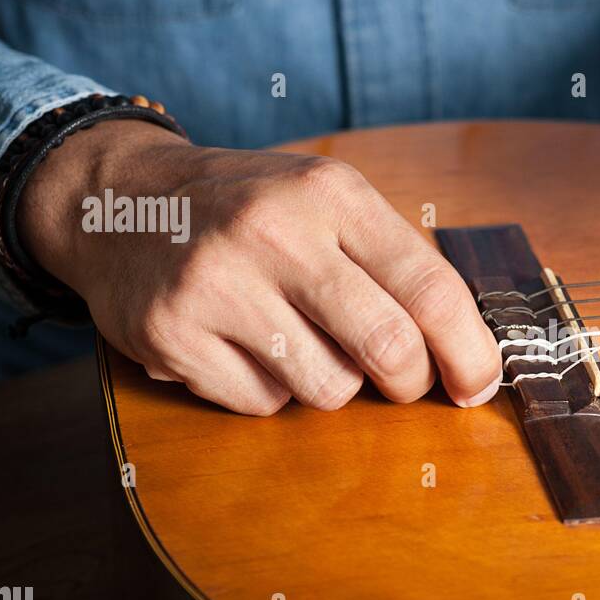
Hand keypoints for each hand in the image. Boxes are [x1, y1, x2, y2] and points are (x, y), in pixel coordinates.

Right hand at [18, 120, 501, 414]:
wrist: (119, 201)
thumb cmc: (249, 210)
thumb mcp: (325, 201)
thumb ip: (395, 261)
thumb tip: (467, 351)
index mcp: (329, 194)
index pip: (430, 287)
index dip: (468, 350)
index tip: (480, 384)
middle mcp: (274, 233)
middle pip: (389, 348)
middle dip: (410, 382)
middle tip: (402, 380)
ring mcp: (216, 285)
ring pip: (328, 388)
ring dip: (331, 383)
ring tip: (297, 340)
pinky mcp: (171, 335)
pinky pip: (263, 405)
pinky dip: (269, 392)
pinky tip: (243, 348)